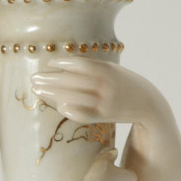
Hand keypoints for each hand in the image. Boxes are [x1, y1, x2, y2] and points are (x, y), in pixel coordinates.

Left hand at [31, 57, 163, 128]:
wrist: (147, 102)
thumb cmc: (124, 83)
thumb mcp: (112, 69)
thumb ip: (92, 67)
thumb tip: (63, 65)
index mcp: (107, 70)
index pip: (79, 64)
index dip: (62, 63)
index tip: (49, 63)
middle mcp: (104, 86)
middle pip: (71, 82)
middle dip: (50, 80)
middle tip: (33, 79)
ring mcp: (103, 102)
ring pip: (72, 98)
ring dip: (52, 95)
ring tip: (38, 91)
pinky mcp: (103, 117)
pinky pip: (80, 114)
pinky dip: (68, 110)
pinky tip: (57, 105)